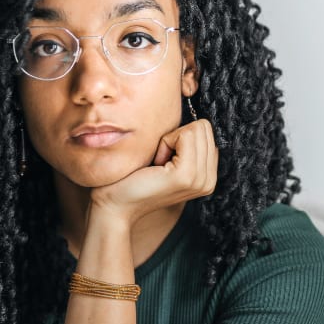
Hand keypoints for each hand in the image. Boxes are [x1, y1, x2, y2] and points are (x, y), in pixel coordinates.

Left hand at [89, 119, 217, 227]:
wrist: (115, 205)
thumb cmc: (134, 178)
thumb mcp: (167, 158)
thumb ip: (186, 144)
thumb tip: (193, 118)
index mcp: (208, 176)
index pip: (207, 132)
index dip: (181, 137)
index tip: (164, 158)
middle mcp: (209, 180)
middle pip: (204, 127)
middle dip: (177, 136)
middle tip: (159, 160)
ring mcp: (200, 179)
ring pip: (196, 129)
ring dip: (171, 139)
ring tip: (158, 163)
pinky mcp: (186, 175)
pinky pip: (185, 135)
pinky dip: (166, 142)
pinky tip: (156, 163)